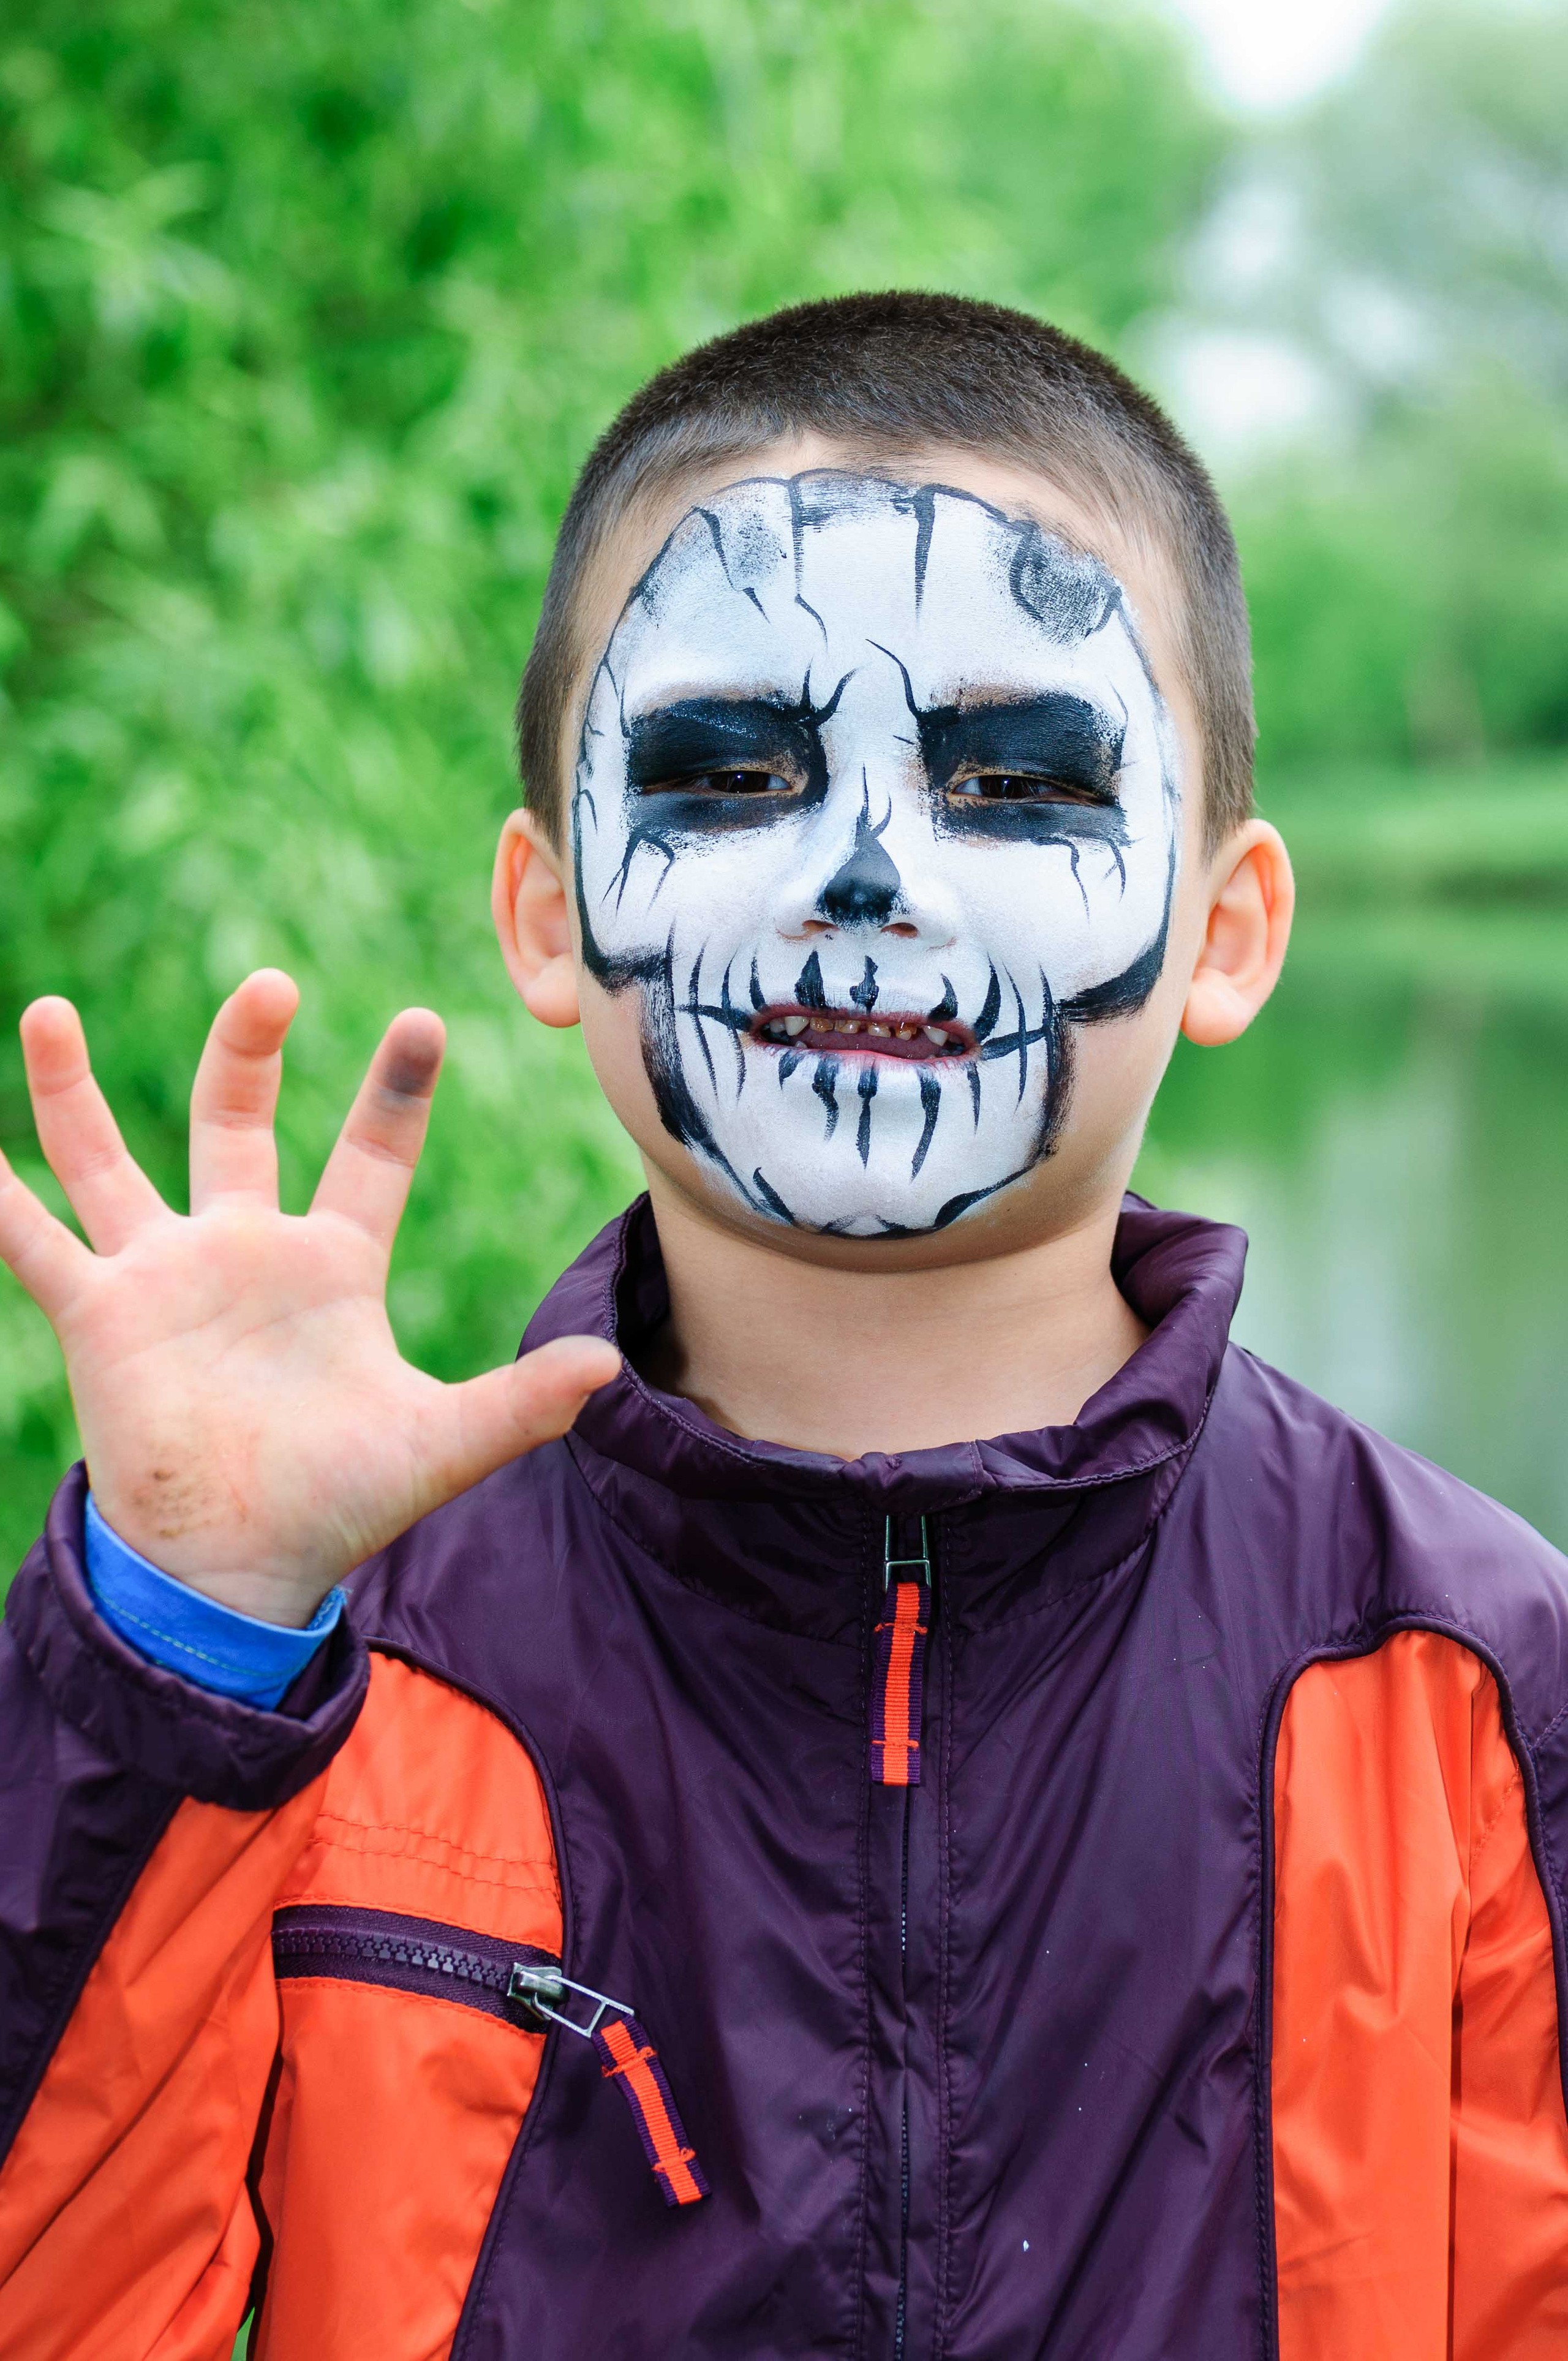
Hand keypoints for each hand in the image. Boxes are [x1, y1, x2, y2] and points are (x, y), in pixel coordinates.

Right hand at [0, 972, 619, 1625]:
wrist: (241, 1573)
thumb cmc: (339, 1504)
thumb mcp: (439, 1444)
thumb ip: (520, 1401)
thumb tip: (614, 1369)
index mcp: (331, 1266)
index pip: (370, 1157)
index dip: (395, 1094)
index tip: (423, 1021)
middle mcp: (244, 1251)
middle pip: (237, 1123)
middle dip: (247, 1051)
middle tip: (272, 983)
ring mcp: (164, 1276)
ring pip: (108, 1160)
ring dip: (73, 1091)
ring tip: (48, 1014)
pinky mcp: (101, 1316)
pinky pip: (33, 1244)